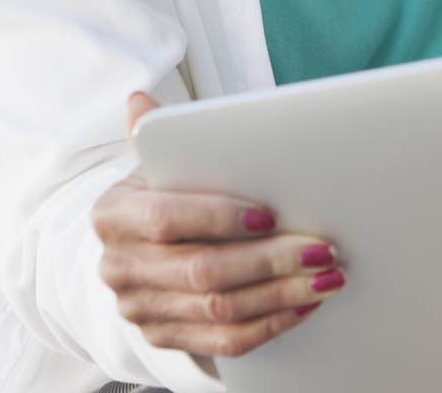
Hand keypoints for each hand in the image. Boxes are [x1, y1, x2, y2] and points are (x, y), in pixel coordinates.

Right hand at [90, 91, 345, 357]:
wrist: (139, 247)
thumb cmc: (165, 193)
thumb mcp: (156, 163)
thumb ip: (157, 134)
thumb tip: (141, 101)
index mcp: (114, 216)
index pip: (166, 220)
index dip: (218, 218)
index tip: (270, 215)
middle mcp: (119, 268)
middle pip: (202, 270)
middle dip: (270, 260)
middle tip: (322, 248)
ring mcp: (140, 309)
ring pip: (219, 309)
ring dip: (281, 294)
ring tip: (327, 276)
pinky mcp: (164, 337)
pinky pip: (223, 341)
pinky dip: (270, 324)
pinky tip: (305, 304)